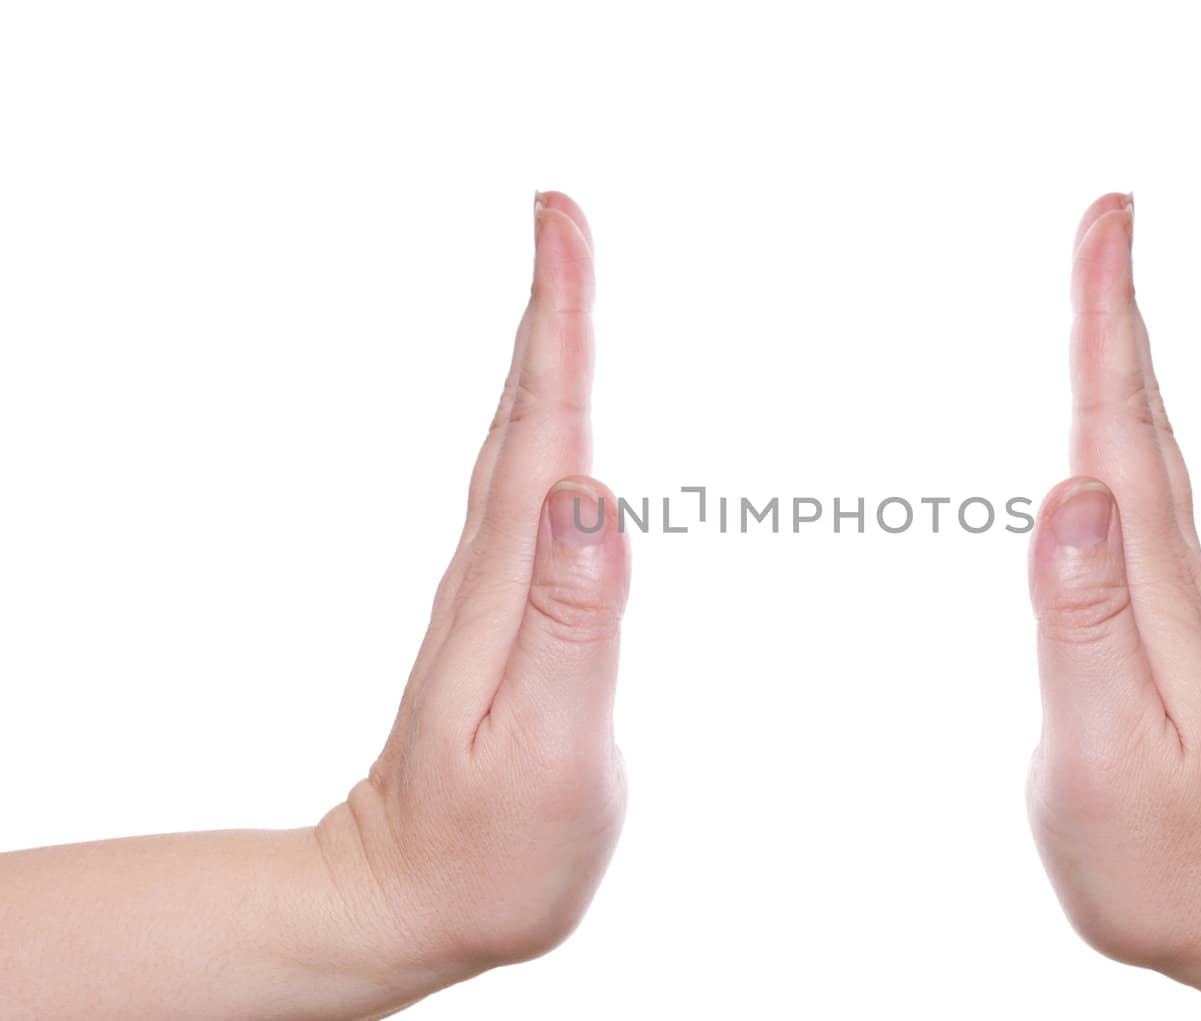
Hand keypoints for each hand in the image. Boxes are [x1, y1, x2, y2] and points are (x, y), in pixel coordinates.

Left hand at [315, 191, 629, 986]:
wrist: (410, 898)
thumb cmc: (490, 845)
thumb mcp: (542, 748)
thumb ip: (575, 625)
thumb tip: (593, 493)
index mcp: (508, 587)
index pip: (542, 430)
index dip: (557, 322)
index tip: (562, 226)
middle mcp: (494, 570)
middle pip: (527, 413)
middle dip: (550, 306)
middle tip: (563, 214)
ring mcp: (496, 590)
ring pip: (524, 443)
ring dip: (546, 353)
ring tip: (565, 281)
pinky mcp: (509, 614)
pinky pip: (533, 490)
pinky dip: (549, 423)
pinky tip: (561, 416)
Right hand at [1025, 197, 1200, 1020]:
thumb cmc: (1159, 846)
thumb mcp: (1107, 747)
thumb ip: (1081, 621)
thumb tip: (1067, 491)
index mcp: (1151, 588)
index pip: (1120, 431)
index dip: (1107, 325)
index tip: (1103, 230)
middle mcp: (1167, 571)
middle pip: (1136, 414)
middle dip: (1115, 306)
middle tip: (1105, 215)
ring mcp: (1164, 591)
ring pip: (1137, 444)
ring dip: (1117, 353)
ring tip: (1100, 281)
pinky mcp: (1150, 615)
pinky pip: (1127, 491)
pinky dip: (1112, 424)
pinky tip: (1098, 417)